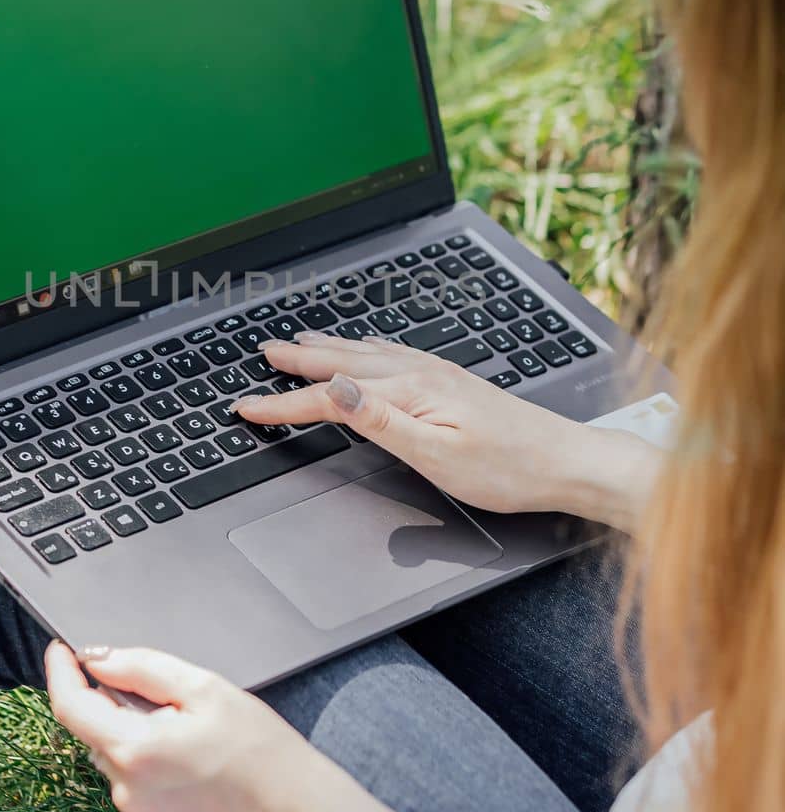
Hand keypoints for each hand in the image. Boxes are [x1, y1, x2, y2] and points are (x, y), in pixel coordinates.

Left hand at [45, 642, 336, 811]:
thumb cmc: (261, 749)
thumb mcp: (204, 688)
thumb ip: (141, 668)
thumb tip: (98, 659)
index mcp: (134, 749)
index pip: (70, 706)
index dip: (60, 671)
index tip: (61, 649)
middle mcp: (127, 792)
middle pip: (98, 733)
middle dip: (116, 707)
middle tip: (168, 697)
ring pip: (120, 764)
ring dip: (139, 742)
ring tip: (194, 738)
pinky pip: (138, 793)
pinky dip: (153, 774)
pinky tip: (196, 769)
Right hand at [234, 332, 656, 529]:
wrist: (564, 461)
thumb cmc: (508, 468)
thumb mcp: (437, 456)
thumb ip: (380, 422)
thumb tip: (335, 390)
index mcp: (410, 392)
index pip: (329, 397)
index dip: (284, 404)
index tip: (248, 406)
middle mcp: (420, 374)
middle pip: (343, 363)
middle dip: (298, 359)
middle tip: (263, 352)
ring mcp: (436, 374)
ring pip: (365, 354)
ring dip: (327, 349)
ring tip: (300, 342)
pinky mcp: (449, 381)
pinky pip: (390, 355)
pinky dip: (362, 350)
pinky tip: (364, 351)